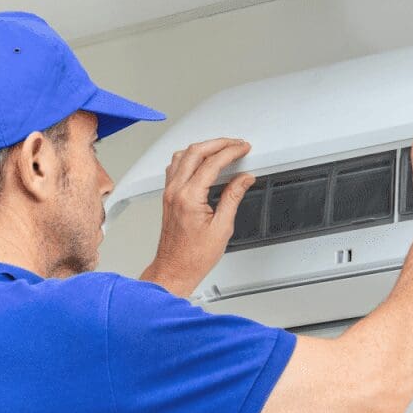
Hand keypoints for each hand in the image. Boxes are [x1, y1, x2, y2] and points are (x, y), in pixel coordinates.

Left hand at [139, 137, 254, 298]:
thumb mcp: (222, 228)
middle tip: (236, 144)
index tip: (243, 148)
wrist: (175, 269)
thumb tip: (244, 179)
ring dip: (203, 147)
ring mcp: (169, 192)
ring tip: (221, 148)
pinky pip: (176, 166)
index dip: (231, 152)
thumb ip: (233, 198)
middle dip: (218, 143)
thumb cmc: (194, 256)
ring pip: (183, 155)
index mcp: (189, 198)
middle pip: (195, 152)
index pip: (212, 163)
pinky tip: (201, 161)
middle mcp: (175, 191)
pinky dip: (190, 158)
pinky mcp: (168, 196)